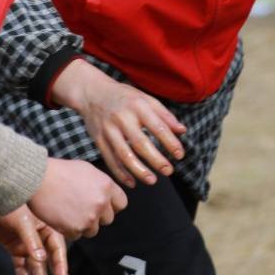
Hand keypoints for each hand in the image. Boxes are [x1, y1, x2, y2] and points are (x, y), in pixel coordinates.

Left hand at [0, 203, 69, 274]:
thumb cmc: (10, 203)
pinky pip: (19, 265)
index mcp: (49, 228)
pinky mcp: (14, 248)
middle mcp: (41, 239)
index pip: (58, 250)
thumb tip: (41, 260)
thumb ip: (31, 241)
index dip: (60, 265)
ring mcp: (27, 245)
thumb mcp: (21, 222)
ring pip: (35, 267)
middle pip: (51, 262)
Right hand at [29, 157, 125, 239]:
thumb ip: (101, 184)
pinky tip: (60, 218)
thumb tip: (109, 195)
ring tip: (68, 213)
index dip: (110, 206)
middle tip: (79, 208)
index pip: (121, 204)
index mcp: (107, 186)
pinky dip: (69, 230)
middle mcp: (102, 202)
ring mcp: (90, 216)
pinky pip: (77, 236)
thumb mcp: (87, 170)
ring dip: (83, 225)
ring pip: (93, 230)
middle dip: (96, 216)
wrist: (36, 178)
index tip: (100, 206)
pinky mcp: (76, 228)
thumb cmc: (58, 171)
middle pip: (108, 219)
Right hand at [51, 60, 185, 187]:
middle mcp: (122, 118)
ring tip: (152, 180)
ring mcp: (108, 130)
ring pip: (123, 154)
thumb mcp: (146, 99)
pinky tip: (132, 182)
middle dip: (156, 160)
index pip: (158, 127)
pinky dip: (120, 173)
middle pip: (140, 143)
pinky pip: (109, 159)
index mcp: (138, 107)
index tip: (180, 155)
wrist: (91, 92)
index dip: (170, 142)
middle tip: (169, 171)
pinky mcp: (98, 139)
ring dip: (138, 170)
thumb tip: (182, 131)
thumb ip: (165, 115)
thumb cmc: (125, 97)